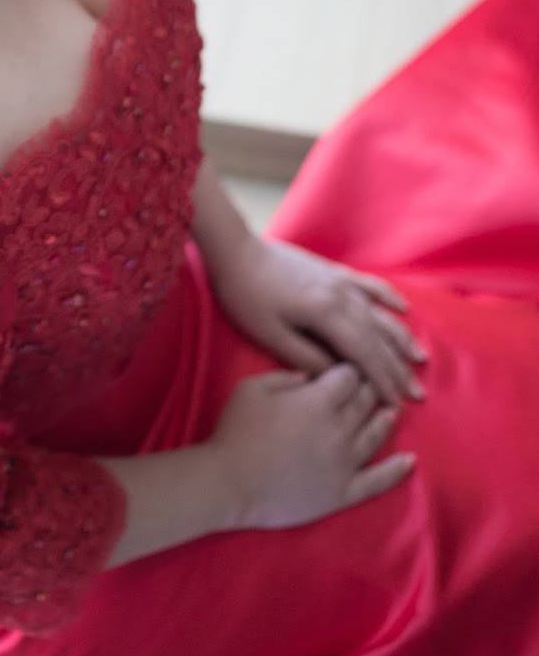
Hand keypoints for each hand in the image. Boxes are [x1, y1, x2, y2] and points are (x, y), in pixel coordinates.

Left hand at [208, 236, 428, 407]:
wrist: (236, 252)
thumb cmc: (247, 296)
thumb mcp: (270, 335)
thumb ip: (306, 358)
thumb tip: (337, 377)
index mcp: (324, 313)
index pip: (363, 354)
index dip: (382, 380)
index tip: (396, 403)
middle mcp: (340, 295)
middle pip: (377, 337)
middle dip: (398, 367)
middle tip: (415, 394)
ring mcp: (338, 280)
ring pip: (379, 313)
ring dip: (400, 338)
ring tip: (419, 360)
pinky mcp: (332, 271)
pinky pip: (368, 284)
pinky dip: (388, 297)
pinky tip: (403, 308)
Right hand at [211, 363, 416, 529]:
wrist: (231, 482)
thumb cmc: (237, 431)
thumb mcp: (253, 387)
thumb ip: (286, 376)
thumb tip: (310, 375)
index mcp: (319, 400)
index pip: (350, 376)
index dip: (350, 368)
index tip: (349, 365)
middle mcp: (340, 428)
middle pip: (366, 401)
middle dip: (369, 388)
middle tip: (371, 383)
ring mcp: (346, 462)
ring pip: (376, 434)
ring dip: (385, 419)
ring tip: (392, 410)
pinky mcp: (344, 492)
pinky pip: (378, 481)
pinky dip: (396, 470)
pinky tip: (410, 460)